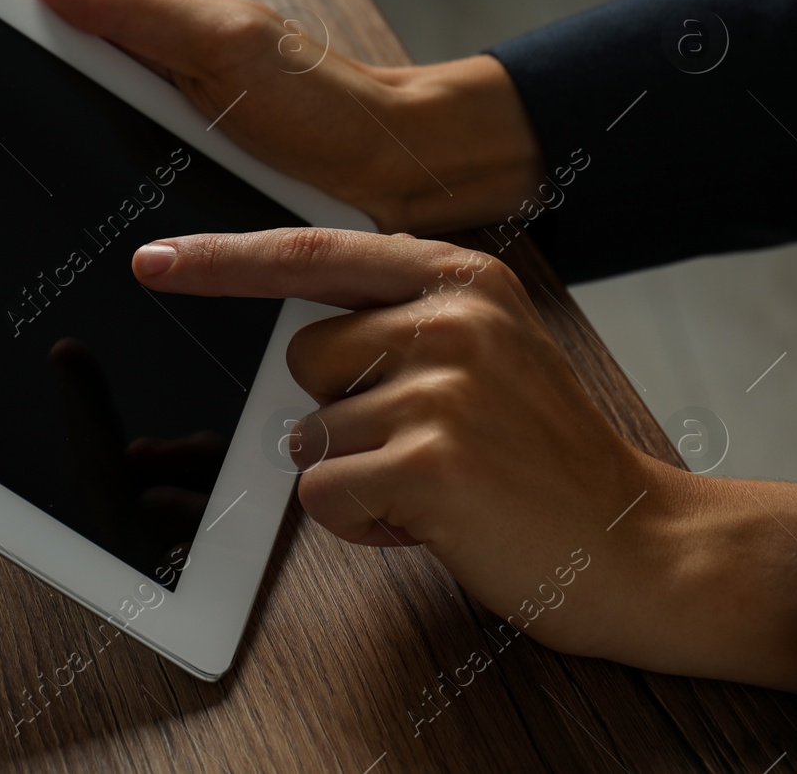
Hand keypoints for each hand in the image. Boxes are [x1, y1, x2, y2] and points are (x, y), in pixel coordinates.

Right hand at [32, 0, 544, 234]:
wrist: (394, 180)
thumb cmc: (325, 104)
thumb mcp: (226, 43)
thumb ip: (139, 10)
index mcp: (152, 44)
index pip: (54, 34)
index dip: (2, 41)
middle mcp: (150, 99)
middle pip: (58, 111)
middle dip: (25, 132)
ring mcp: (163, 159)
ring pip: (86, 174)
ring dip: (70, 192)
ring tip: (32, 213)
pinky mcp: (181, 212)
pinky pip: (127, 219)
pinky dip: (112, 230)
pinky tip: (94, 248)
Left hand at [131, 228, 796, 693]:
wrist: (642, 543)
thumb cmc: (549, 457)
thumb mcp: (493, 353)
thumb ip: (405, 325)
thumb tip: (300, 343)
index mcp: (463, 277)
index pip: (312, 253)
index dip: (224, 260)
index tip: (154, 259)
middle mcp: (451, 317)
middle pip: (303, 358)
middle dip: (340, 414)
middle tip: (422, 447)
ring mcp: (441, 386)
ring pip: (311, 434)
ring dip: (357, 476)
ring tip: (439, 487)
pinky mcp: (428, 460)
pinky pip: (325, 493)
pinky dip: (362, 523)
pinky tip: (432, 522)